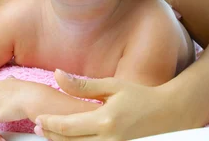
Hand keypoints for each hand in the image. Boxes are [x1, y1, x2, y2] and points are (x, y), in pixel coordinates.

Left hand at [34, 70, 176, 140]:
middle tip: (38, 126)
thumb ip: (83, 85)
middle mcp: (110, 139)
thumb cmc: (141, 96)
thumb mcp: (112, 86)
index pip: (68, 126)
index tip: (38, 117)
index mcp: (106, 120)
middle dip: (51, 135)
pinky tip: (70, 139)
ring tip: (50, 133)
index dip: (50, 123)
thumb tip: (57, 74)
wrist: (170, 113)